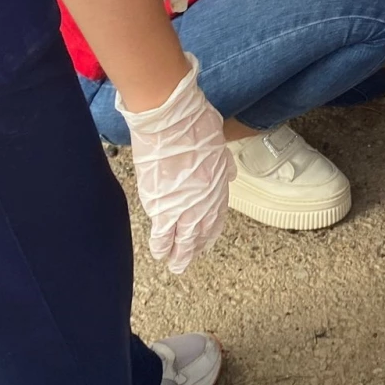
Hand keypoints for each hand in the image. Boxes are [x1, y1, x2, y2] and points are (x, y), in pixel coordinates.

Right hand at [117, 53, 231, 273]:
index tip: (206, 242)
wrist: (169, 119)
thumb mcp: (218, 143)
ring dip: (177, 254)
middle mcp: (202, 201)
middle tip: (187, 263)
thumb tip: (227, 176)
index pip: (216, 217)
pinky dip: (160, 244)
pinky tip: (159, 253)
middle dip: (193, 250)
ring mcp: (180, 205)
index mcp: (218, 185)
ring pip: (180, 239)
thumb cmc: (194, 123)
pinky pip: (161, 231)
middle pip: (198, 233)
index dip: (210, 232)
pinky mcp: (157, 203)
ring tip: (174, 265)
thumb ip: (221, 164)